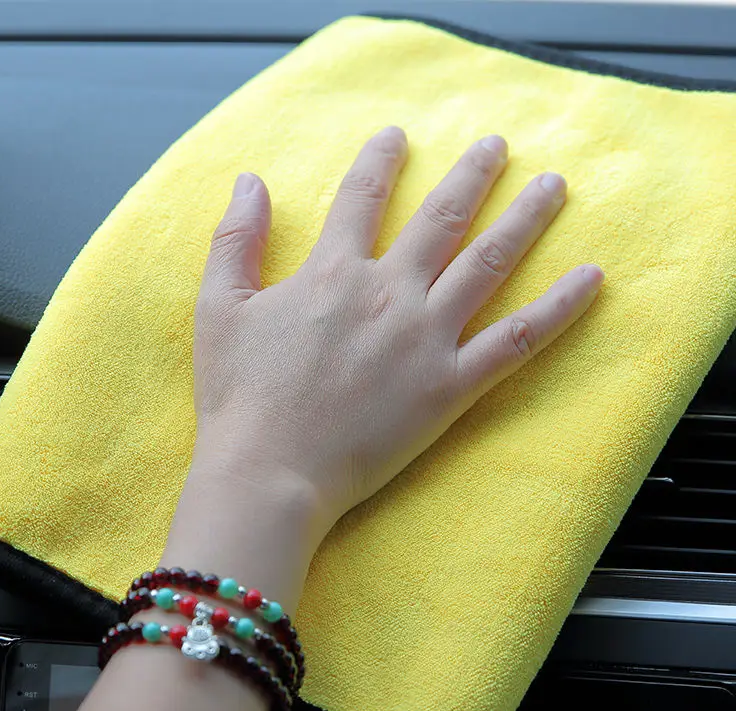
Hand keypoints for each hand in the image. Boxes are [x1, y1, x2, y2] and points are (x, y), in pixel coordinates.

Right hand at [191, 127, 601, 541]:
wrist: (270, 471)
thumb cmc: (241, 396)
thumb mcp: (220, 308)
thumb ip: (235, 240)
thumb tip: (249, 182)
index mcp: (334, 273)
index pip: (363, 198)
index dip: (380, 161)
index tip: (398, 137)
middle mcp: (389, 293)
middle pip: (442, 218)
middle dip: (472, 175)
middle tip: (497, 145)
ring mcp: (426, 339)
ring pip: (489, 263)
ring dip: (525, 219)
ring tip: (553, 188)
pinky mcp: (450, 387)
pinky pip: (516, 341)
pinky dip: (559, 309)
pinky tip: (592, 279)